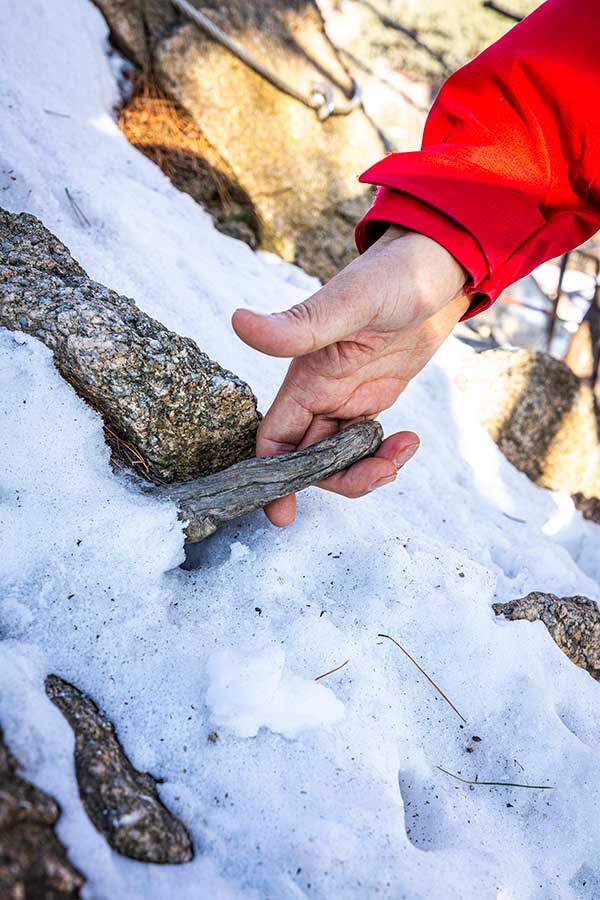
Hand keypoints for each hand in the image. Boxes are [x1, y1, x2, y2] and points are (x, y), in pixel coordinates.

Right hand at [232, 227, 468, 525]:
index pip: (274, 440)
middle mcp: (321, 393)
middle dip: (338, 481)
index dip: (273, 480)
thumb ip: (298, 324)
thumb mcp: (348, 302)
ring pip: (340, 457)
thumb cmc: (391, 276)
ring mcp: (349, 398)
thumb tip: (239, 323)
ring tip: (401, 453)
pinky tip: (409, 440)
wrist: (439, 270)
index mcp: (305, 377)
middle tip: (381, 474)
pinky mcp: (376, 398)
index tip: (282, 515)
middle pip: (310, 460)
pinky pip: (368, 443)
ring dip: (366, 470)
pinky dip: (385, 455)